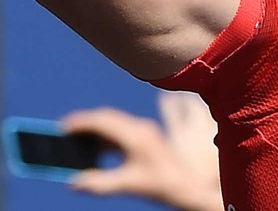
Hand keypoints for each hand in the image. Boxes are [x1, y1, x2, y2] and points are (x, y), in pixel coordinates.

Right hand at [60, 92, 221, 210]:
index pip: (104, 121)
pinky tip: (93, 152)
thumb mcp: (127, 185)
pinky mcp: (145, 139)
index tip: (61, 126)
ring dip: (94, 132)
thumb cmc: (161, 185)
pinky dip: (104, 139)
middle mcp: (141, 129)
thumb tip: (73, 183)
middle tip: (62, 132)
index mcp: (137, 135)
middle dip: (84, 124)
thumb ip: (99, 184)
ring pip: (114, 125)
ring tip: (73, 142)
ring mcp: (144, 132)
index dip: (81, 122)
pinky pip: (120, 133)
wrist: (188, 186)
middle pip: (107, 118)